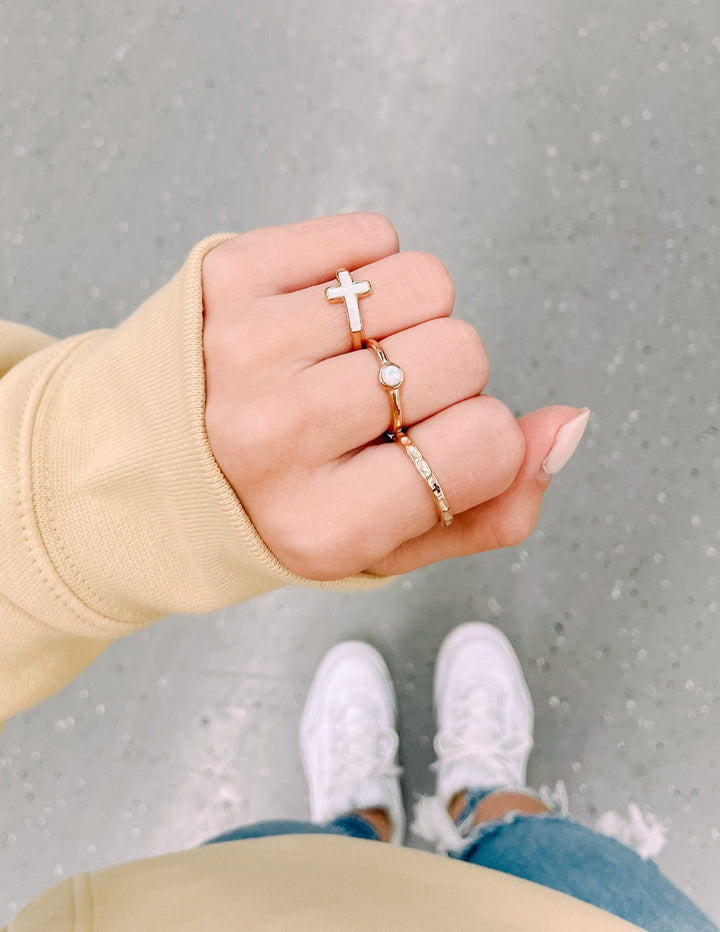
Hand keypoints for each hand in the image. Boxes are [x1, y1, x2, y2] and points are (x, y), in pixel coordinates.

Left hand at [201, 213, 587, 579]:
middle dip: (446, 377)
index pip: (485, 442)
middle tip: (380, 405)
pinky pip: (371, 234)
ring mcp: (245, 346)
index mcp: (319, 524)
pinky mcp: (231, 274)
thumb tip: (566, 424)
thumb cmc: (283, 506)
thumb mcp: (382, 547)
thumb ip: (490, 510)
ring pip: (423, 282)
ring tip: (351, 358)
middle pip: (462, 352)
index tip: (430, 447)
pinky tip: (327, 318)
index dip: (481, 439)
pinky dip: (371, 269)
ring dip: (411, 318)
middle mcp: (274, 435)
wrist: (153, 458)